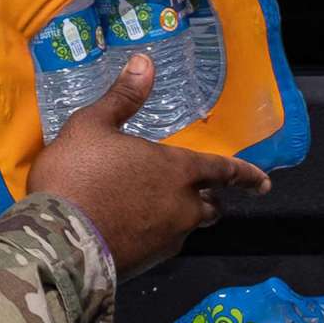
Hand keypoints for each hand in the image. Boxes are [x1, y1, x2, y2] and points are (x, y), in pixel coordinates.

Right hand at [27, 55, 270, 278]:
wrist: (59, 240)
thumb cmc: (77, 174)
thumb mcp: (92, 125)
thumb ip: (123, 97)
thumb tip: (145, 61)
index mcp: (177, 169)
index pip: (224, 170)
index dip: (246, 175)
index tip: (264, 184)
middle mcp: (183, 206)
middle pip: (211, 206)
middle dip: (213, 201)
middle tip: (208, 198)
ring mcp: (167, 239)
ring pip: (188, 227)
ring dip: (183, 218)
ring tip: (162, 211)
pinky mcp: (147, 262)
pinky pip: (163, 244)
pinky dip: (156, 234)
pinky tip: (133, 229)